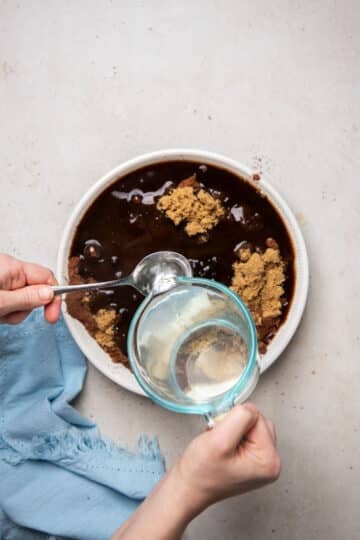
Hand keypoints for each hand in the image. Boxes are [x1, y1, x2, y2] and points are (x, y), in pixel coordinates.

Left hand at [0, 253, 60, 323]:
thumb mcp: (1, 301)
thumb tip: (51, 294)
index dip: (53, 298)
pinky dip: (6, 311)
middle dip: (26, 308)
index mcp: (12, 267)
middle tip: (9, 314)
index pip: (47, 278)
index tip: (52, 315)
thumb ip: (27, 298)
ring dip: (13, 312)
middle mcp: (9, 270)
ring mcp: (3, 279)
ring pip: (23, 300)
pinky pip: (12, 301)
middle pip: (35, 291)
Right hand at [112, 403, 279, 539]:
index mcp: (269, 460)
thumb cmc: (200, 472)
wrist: (186, 488)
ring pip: (251, 425)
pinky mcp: (252, 459)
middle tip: (219, 440)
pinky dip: (231, 434)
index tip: (222, 436)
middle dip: (235, 424)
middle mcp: (271, 462)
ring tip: (220, 444)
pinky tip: (222, 446)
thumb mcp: (220, 439)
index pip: (258, 418)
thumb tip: (250, 408)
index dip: (235, 421)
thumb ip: (240, 417)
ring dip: (232, 428)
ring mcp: (262, 462)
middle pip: (257, 421)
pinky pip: (245, 433)